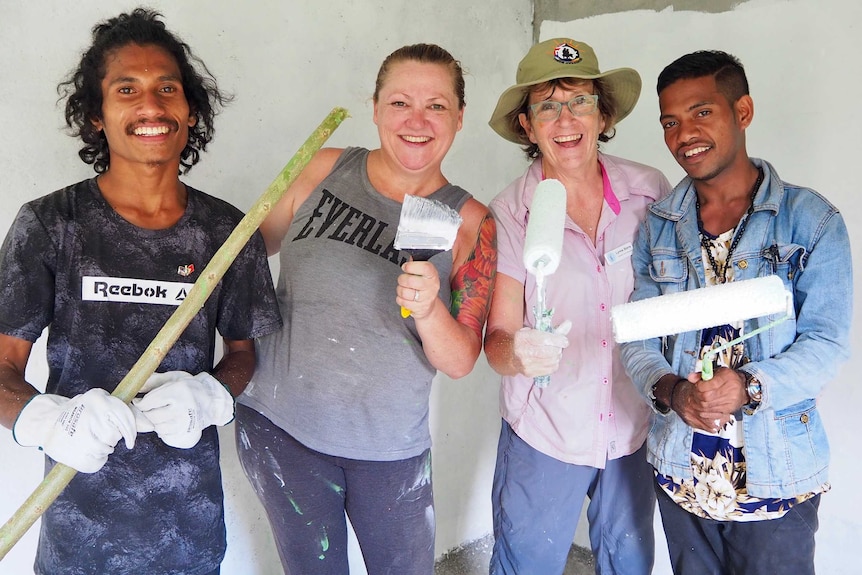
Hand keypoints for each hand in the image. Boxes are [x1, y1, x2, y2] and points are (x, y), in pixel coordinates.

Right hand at [13, 388, 136, 472]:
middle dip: (111, 436)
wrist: (47, 423)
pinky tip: (82, 450)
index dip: (130, 430)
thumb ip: (128, 412)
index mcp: (98, 400)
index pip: (125, 418)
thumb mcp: (102, 403)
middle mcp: (90, 417)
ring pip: (108, 449)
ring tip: (87, 439)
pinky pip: (98, 462)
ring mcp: (82, 438)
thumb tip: (151, 426)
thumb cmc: (81, 411)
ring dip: (102, 447)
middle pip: (116, 435)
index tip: (129, 438)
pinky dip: (94, 459)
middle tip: (95, 432)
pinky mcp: (77, 457)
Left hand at [132, 371, 233, 448]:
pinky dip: (164, 430)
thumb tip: (134, 387)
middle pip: (151, 417)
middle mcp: (183, 409)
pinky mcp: (188, 434)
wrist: (212, 401)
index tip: (138, 402)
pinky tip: (170, 422)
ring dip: (155, 422)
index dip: (140, 403)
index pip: (148, 402)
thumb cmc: (191, 388)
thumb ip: (153, 381)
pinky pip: (166, 436)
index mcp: (178, 392)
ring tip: (162, 414)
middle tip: (149, 409)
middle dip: (146, 413)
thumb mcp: (174, 378)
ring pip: (157, 428)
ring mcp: (186, 424)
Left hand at [397, 260, 440, 318]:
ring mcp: (426, 298)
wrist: (429, 305)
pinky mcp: (419, 308)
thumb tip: (408, 257)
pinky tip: (405, 297)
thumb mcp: (423, 274)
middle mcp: (431, 286)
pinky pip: (402, 301)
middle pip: (410, 281)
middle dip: (402, 279)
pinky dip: (400, 299)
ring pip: (404, 292)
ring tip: (404, 289)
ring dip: (400, 290)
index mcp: (432, 274)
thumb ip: (415, 266)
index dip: (411, 266)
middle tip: (403, 279)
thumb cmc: (424, 287)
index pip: (424, 268)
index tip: (405, 267)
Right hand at [512, 320, 570, 377]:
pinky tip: (550, 360)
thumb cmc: (524, 341)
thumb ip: (552, 329)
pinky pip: (551, 369)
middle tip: (558, 346)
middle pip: (550, 351)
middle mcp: (523, 351)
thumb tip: (569, 323)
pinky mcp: (530, 373)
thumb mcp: (534, 331)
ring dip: (557, 356)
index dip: (558, 340)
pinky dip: (554, 364)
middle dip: (558, 348)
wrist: (509, 356)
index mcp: (523, 337)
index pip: (544, 339)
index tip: (564, 341)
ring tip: (554, 352)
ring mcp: (526, 364)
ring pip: (552, 361)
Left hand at [673, 368, 743, 431]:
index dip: (699, 386)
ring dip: (699, 403)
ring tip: (700, 399)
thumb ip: (702, 375)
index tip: (698, 385)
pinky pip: (713, 413)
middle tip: (697, 392)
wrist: (742, 388)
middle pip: (706, 397)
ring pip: (708, 406)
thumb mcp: (716, 372)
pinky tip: (705, 406)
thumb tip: (691, 378)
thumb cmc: (727, 379)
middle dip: (698, 395)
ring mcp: (732, 401)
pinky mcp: (730, 410)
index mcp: (728, 377)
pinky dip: (705, 411)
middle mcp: (732, 389)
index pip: (708, 385)